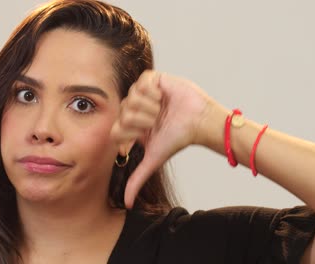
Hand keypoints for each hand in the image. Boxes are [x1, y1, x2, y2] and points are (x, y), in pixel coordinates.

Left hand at [111, 70, 213, 208]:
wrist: (198, 121)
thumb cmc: (178, 139)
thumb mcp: (153, 159)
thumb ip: (137, 179)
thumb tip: (128, 205)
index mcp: (131, 125)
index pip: (116, 128)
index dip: (130, 132)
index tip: (146, 134)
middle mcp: (134, 108)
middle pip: (123, 112)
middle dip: (142, 120)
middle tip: (157, 121)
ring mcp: (142, 93)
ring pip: (131, 97)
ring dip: (149, 107)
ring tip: (162, 109)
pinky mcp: (152, 79)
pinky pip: (141, 83)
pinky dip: (152, 92)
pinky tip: (163, 96)